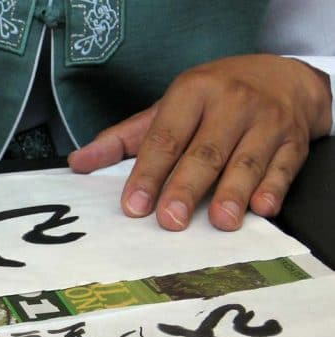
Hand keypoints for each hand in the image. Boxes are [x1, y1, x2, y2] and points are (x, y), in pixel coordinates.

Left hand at [68, 55, 331, 230]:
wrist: (281, 77)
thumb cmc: (212, 100)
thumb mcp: (166, 109)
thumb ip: (122, 139)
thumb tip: (77, 163)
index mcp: (192, 92)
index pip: (165, 138)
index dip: (148, 174)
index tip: (134, 206)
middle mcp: (231, 103)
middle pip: (204, 152)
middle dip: (185, 188)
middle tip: (170, 220)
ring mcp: (267, 121)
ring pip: (246, 161)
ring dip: (233, 193)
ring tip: (220, 222)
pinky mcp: (295, 140)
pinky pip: (283, 166)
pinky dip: (273, 188)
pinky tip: (261, 209)